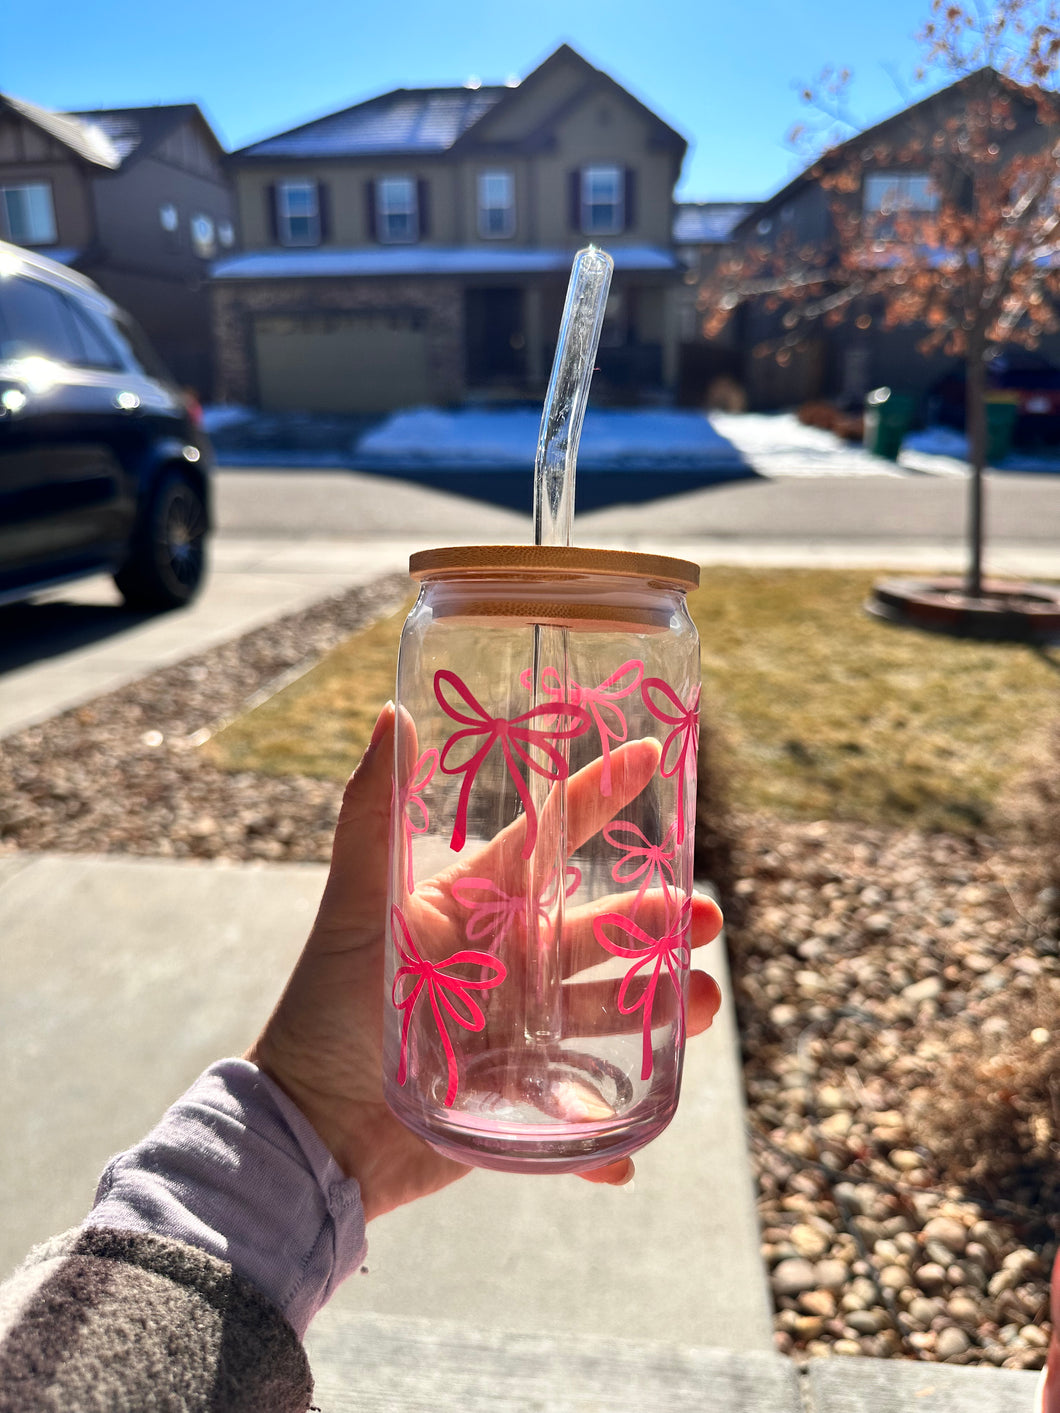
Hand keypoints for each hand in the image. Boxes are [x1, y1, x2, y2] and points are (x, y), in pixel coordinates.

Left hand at [247, 703, 722, 1221]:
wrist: (310, 1131)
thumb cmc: (328, 1007)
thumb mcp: (358, 907)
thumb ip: (372, 815)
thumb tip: (391, 713)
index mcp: (472, 909)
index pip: (546, 842)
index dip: (596, 798)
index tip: (647, 754)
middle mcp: (501, 963)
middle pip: (592, 930)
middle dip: (652, 920)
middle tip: (706, 916)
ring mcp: (512, 1031)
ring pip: (601, 1011)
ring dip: (659, 1007)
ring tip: (705, 1003)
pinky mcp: (512, 1098)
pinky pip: (571, 1110)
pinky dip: (601, 1132)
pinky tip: (626, 1155)